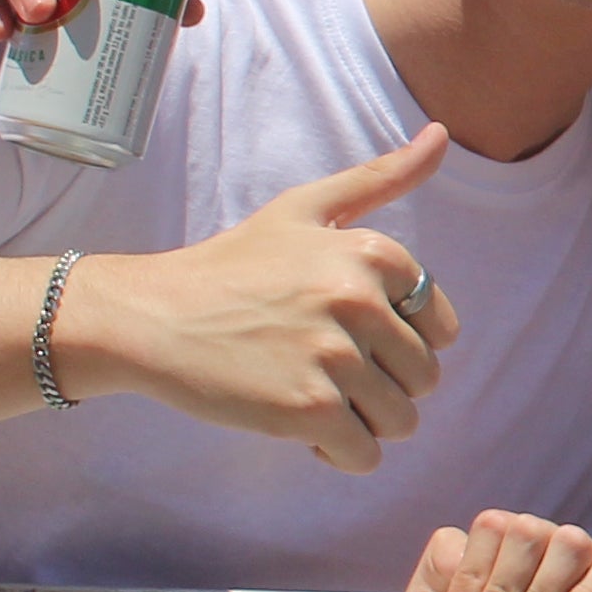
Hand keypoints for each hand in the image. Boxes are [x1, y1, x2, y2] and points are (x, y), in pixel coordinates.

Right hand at [56, 129, 452, 468]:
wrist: (151, 315)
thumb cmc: (231, 266)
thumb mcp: (305, 208)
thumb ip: (380, 178)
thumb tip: (440, 135)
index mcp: (375, 254)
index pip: (439, 328)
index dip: (396, 342)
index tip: (346, 332)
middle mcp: (362, 301)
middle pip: (423, 379)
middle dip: (380, 385)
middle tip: (320, 366)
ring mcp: (335, 357)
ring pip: (400, 422)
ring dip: (361, 422)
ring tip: (310, 393)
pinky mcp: (307, 409)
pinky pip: (365, 456)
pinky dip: (336, 452)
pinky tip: (297, 424)